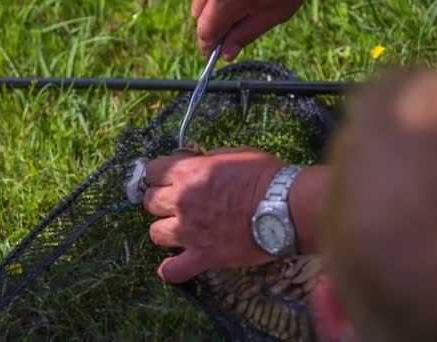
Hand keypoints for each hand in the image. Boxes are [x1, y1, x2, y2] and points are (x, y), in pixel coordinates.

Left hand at [142, 147, 285, 282]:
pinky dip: (171, 270)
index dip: (160, 174)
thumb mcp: (234, 154)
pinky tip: (173, 266)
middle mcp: (182, 202)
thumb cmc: (264, 176)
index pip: (152, 171)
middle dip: (161, 199)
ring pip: (155, 233)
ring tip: (178, 228)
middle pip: (150, 202)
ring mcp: (189, 232)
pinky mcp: (203, 256)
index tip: (169, 177)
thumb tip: (198, 162)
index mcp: (188, 173)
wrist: (286, 208)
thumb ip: (208, 159)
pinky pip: (174, 270)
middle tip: (177, 201)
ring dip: (164, 229)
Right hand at [191, 0, 302, 59]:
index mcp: (225, 3)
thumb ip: (246, 34)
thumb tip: (226, 53)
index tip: (213, 52)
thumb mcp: (274, 13)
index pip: (205, 31)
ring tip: (239, 5)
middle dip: (211, 23)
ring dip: (213, 6)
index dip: (208, 46)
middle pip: (198, 12)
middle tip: (231, 28)